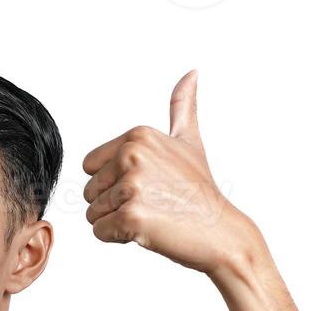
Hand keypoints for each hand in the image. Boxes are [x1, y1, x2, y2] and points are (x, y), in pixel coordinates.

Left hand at [81, 70, 260, 278]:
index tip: (148, 185)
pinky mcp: (130, 216)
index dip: (114, 181)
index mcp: (137, 136)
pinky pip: (100, 231)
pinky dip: (118, 237)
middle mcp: (132, 155)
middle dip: (114, 203)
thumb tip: (192, 73)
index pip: (91, 166)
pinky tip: (147, 231)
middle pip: (90, 190)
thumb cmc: (201, 191)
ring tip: (152, 217)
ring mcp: (131, 186)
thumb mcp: (189, 141)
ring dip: (117, 221)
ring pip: (93, 212)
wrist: (220, 232)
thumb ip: (182, 107)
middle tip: (152, 204)